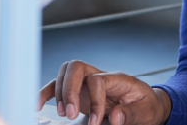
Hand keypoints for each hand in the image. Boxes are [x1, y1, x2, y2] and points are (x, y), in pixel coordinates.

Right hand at [37, 60, 171, 124]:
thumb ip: (132, 114)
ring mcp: (88, 82)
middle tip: (69, 114)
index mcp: (118, 78)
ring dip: (59, 92)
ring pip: (65, 73)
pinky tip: (38, 104)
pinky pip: (59, 85)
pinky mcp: (80, 92)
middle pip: (76, 68)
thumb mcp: (147, 112)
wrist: (147, 106)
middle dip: (69, 90)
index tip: (95, 122)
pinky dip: (47, 93)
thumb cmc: (147, 107)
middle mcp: (100, 76)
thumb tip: (114, 116)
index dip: (94, 101)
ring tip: (63, 114)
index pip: (97, 81)